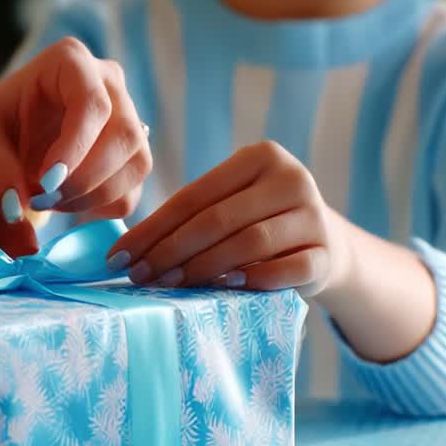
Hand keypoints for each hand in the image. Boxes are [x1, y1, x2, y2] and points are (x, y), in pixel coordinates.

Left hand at [0, 38, 151, 255]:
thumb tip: (16, 210)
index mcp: (69, 61)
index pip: (92, 102)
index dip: (76, 146)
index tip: (46, 182)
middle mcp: (108, 82)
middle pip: (124, 135)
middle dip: (85, 179)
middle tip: (42, 200)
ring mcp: (127, 117)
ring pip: (136, 164)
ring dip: (94, 196)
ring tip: (49, 201)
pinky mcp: (130, 155)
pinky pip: (132, 190)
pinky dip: (101, 208)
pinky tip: (66, 202)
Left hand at [107, 141, 349, 296]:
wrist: (326, 244)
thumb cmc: (258, 223)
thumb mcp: (231, 204)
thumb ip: (192, 216)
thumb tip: (128, 251)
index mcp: (260, 157)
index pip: (194, 195)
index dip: (152, 228)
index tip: (119, 256)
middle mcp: (292, 178)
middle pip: (218, 219)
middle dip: (171, 251)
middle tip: (139, 277)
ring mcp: (314, 216)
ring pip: (249, 243)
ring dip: (203, 268)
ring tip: (170, 285)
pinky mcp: (326, 254)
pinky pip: (286, 270)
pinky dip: (253, 280)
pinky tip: (224, 288)